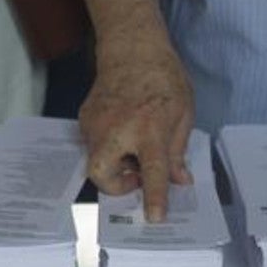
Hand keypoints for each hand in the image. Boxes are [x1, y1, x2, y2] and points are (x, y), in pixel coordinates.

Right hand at [80, 43, 193, 222]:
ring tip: (133, 147)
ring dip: (115, 163)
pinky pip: (93, 144)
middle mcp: (117, 129)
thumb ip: (177, 151)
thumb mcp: (182, 114)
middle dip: (115, 186)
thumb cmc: (163, 79)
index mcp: (148, 128)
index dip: (154, 198)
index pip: (153, 171)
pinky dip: (109, 146)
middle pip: (102, 173)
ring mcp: (95, 123)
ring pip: (96, 160)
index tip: (154, 218)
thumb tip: (178, 180)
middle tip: (136, 176)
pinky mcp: (84, 118)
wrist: (132, 48)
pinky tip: (122, 129)